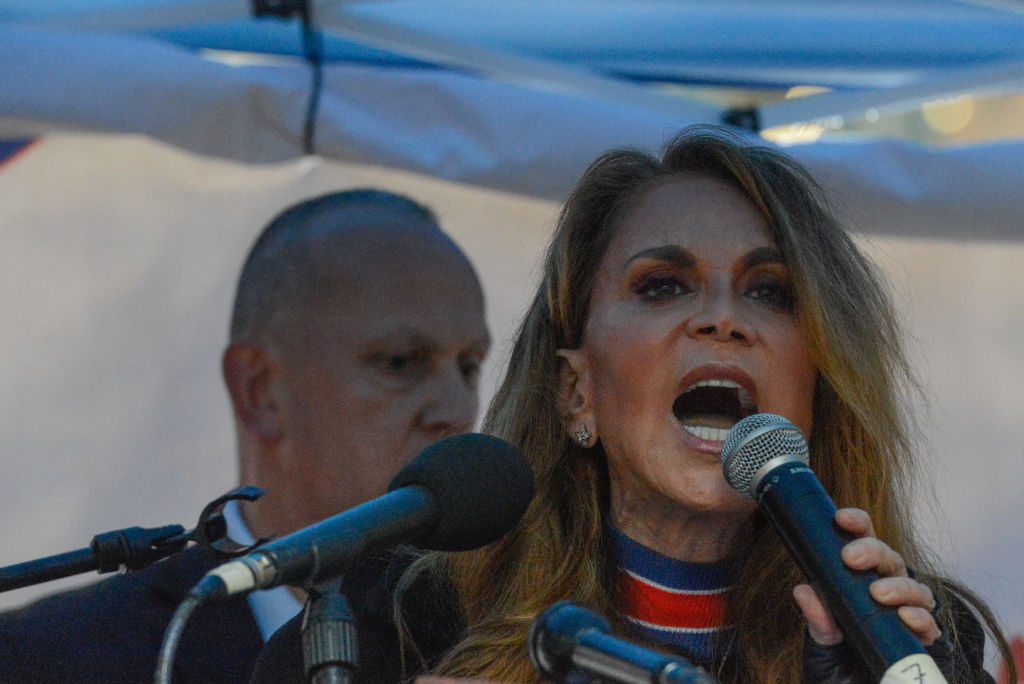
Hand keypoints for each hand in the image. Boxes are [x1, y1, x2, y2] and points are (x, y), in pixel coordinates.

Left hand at [792, 507, 940, 647]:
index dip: (856, 524)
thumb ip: (818, 621)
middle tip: (851, 558)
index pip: (861, 541)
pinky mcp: (925, 639)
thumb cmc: (843, 664)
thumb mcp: (823, 644)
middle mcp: (886, 589)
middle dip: (871, 551)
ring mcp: (907, 612)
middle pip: (888, 558)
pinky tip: (907, 618)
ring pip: (913, 586)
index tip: (841, 518)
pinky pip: (930, 623)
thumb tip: (803, 591)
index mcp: (858, 580)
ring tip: (878, 593)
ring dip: (898, 586)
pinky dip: (921, 618)